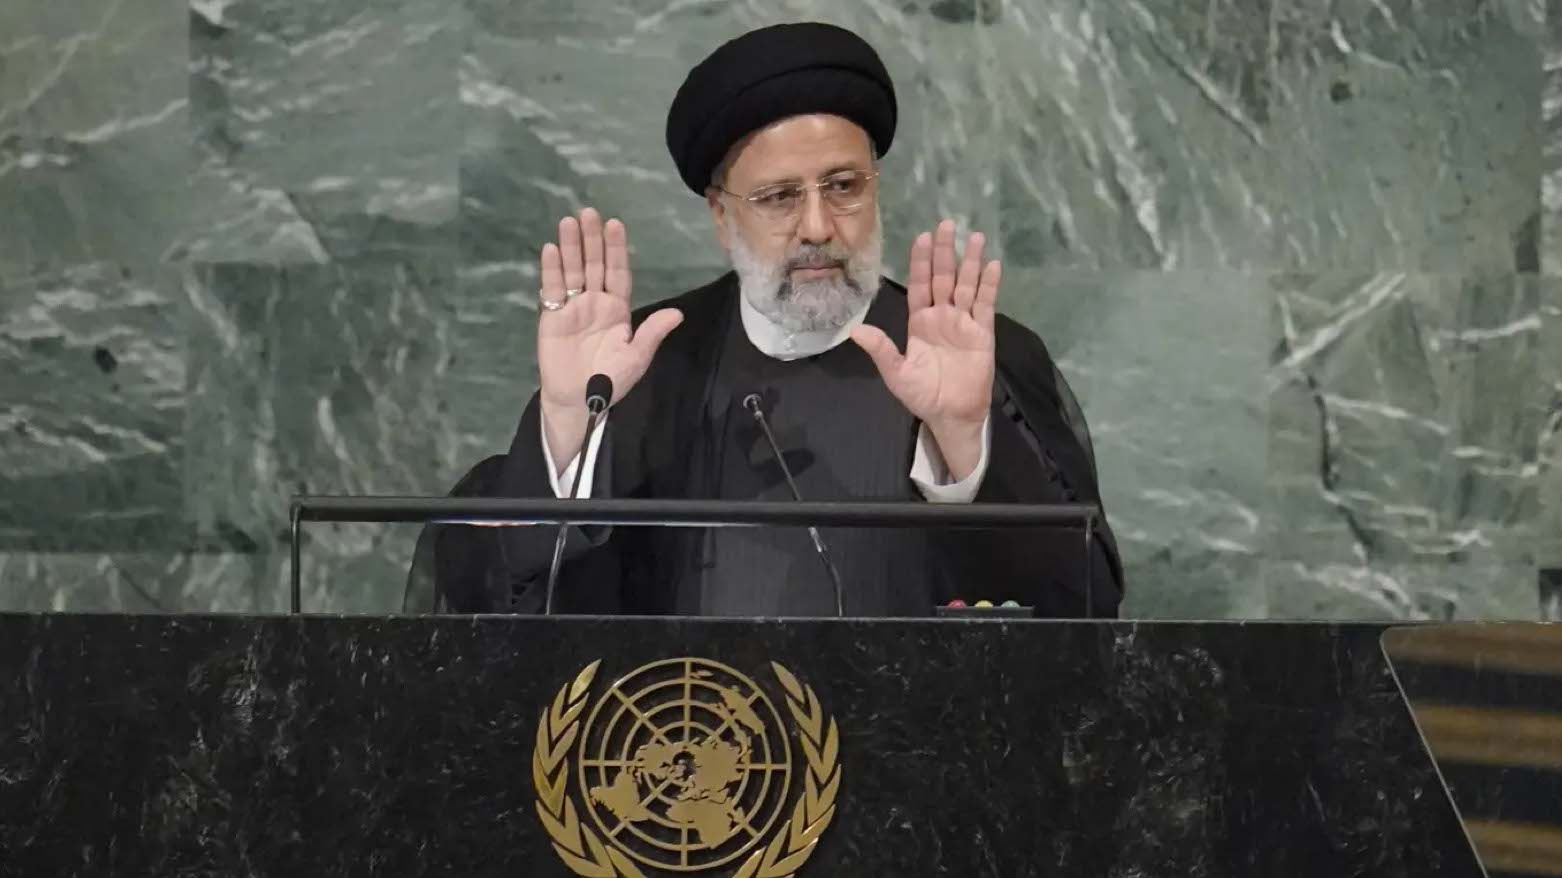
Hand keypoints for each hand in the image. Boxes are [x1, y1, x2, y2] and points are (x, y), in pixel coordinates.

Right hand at [537, 208, 682, 470]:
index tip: (615, 225)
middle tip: (589, 213)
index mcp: (617, 309)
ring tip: (568, 222)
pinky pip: (552, 289)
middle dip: (592, 239)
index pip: (618, 272)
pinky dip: (551, 270)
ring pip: (572, 271)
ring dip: (570, 247)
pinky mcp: (551, 316)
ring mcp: (572, 307)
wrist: (579, 401)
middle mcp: (595, 301)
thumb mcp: (635, 358)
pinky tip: (551, 249)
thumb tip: (677, 314)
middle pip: (594, 264)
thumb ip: (651, 333)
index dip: (616, 249)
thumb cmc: (610, 381)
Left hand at [850, 219, 999, 480]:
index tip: (923, 238)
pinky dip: (990, 285)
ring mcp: (964, 322)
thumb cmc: (922, 395)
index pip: (920, 284)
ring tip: (976, 237)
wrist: (951, 415)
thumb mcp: (896, 373)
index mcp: (920, 322)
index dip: (921, 262)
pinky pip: (986, 305)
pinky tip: (993, 266)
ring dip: (971, 262)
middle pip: (944, 277)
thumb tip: (856, 330)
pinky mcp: (982, 333)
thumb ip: (881, 349)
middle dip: (945, 252)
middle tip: (948, 224)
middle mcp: (942, 316)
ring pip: (967, 285)